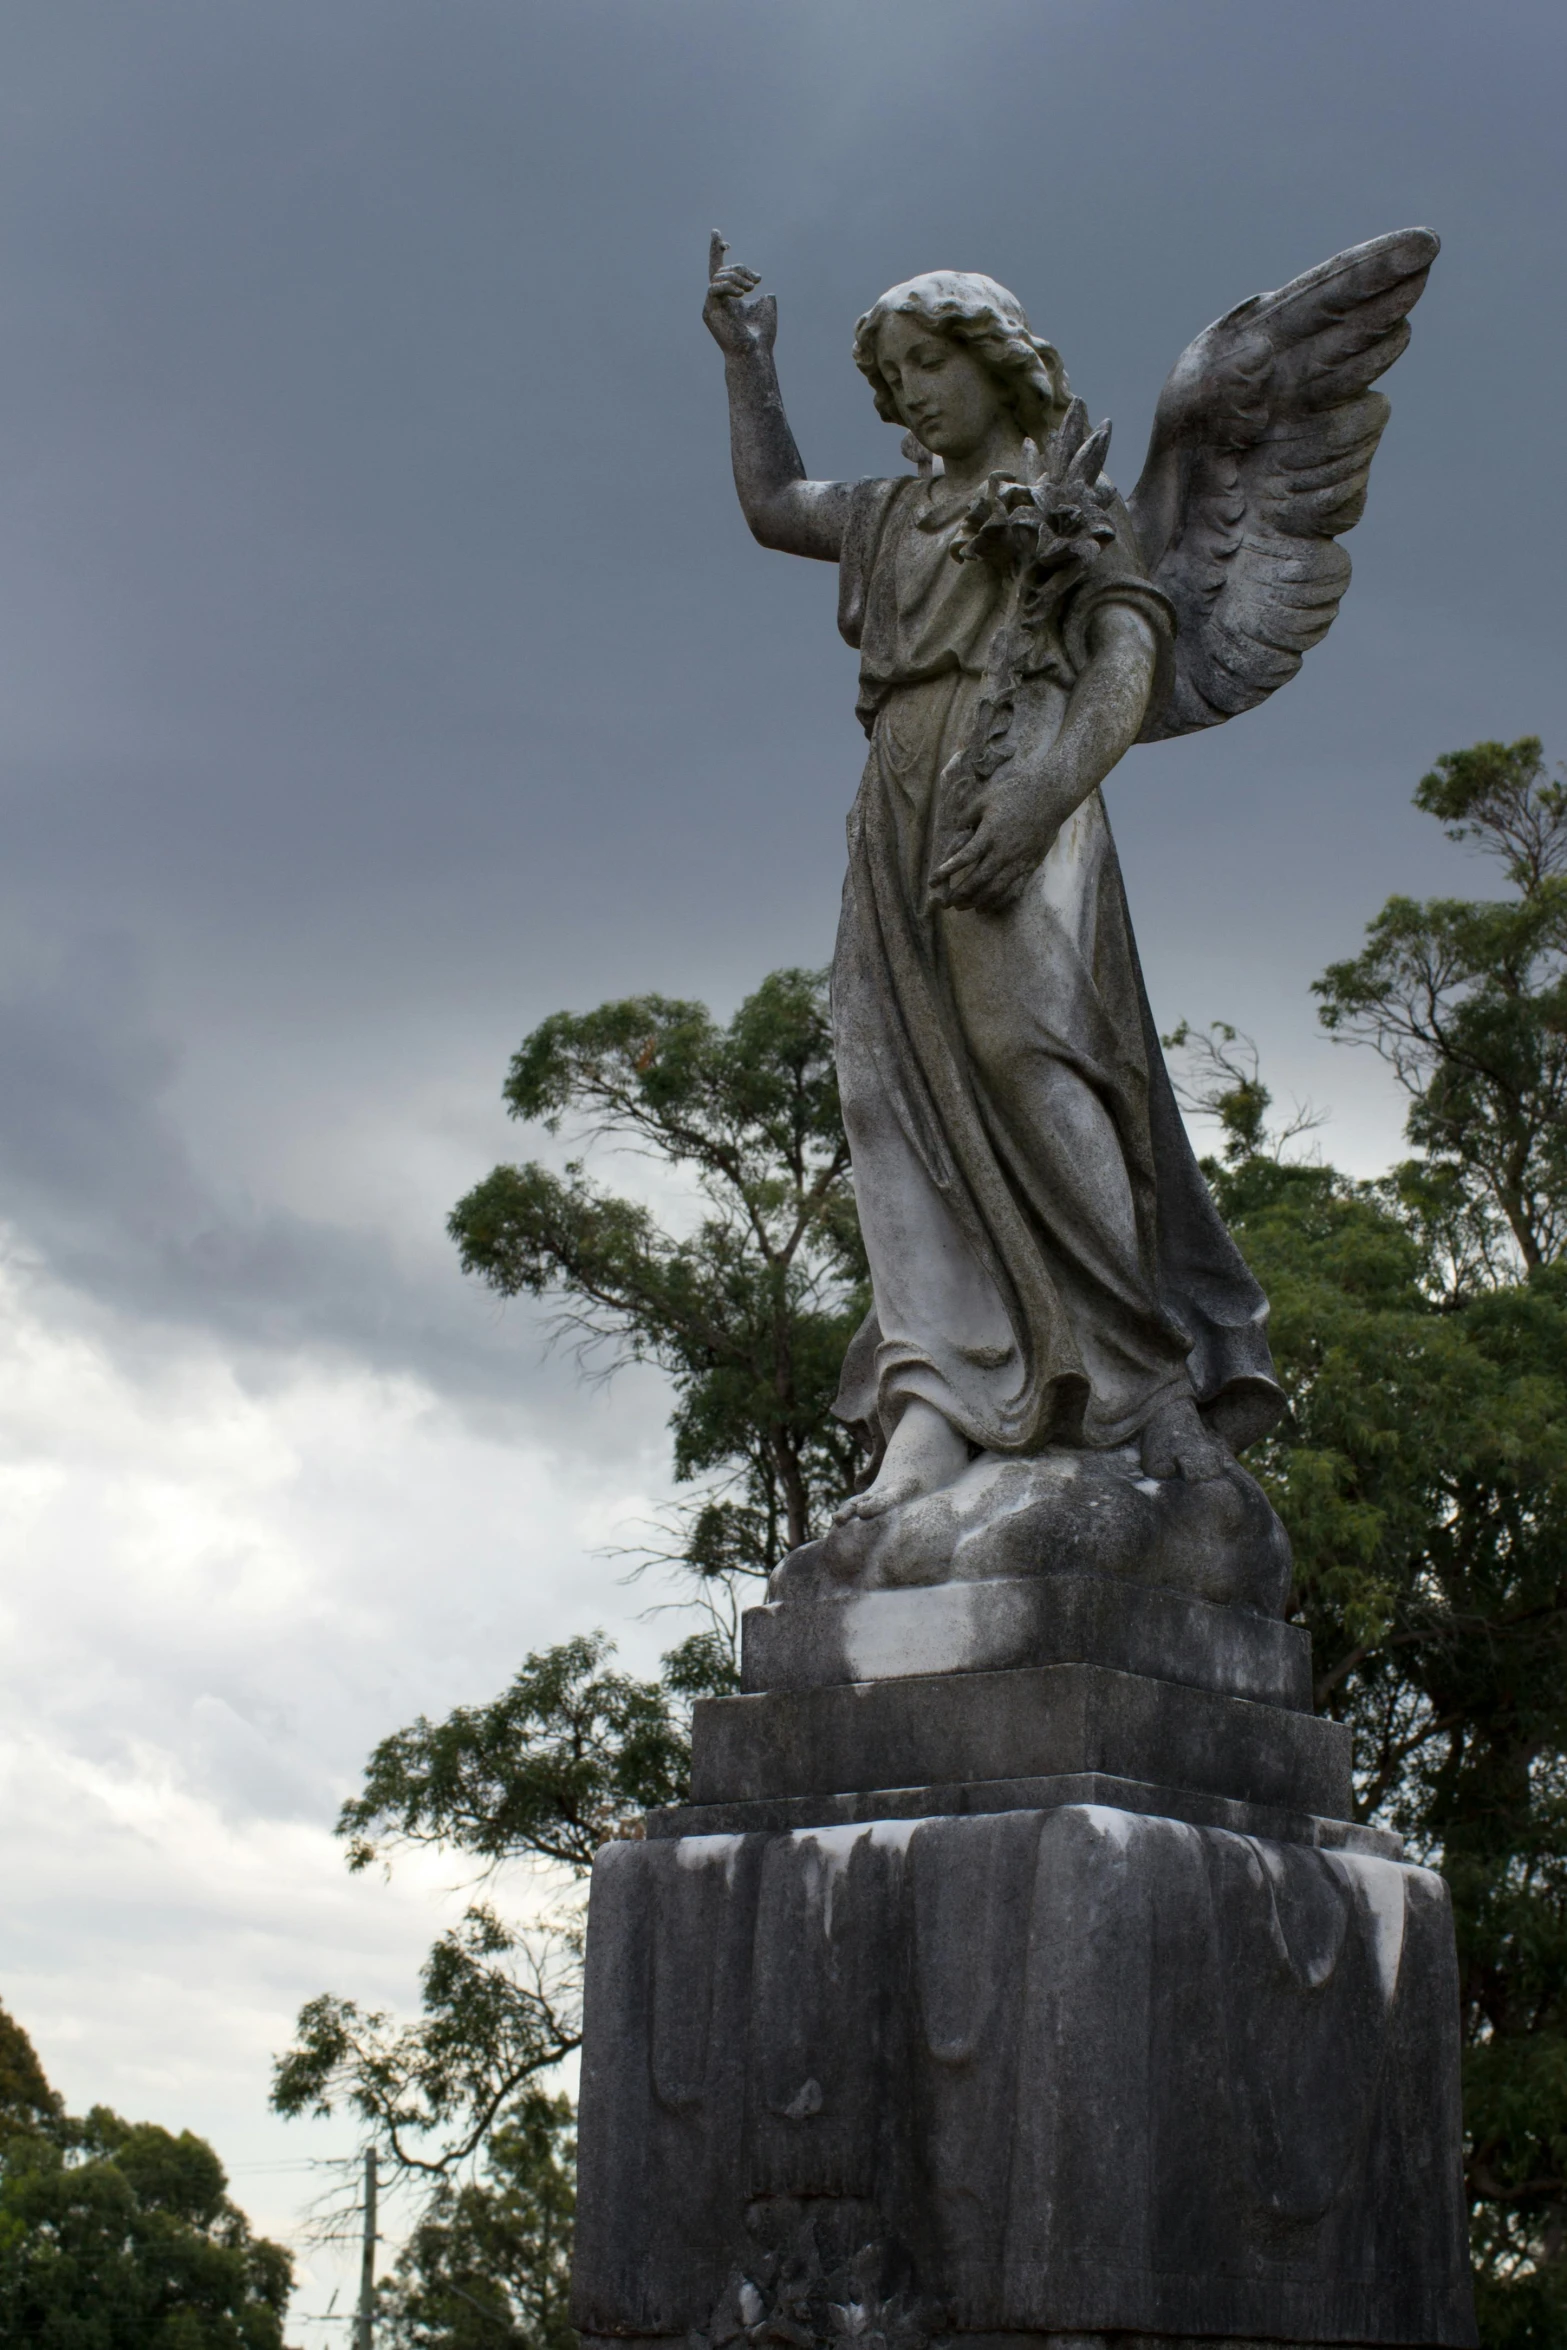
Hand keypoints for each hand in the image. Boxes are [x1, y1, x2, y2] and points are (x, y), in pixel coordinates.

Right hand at [702, 230, 776, 358]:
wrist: (754, 352)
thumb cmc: (760, 335)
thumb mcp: (766, 307)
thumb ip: (763, 294)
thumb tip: (766, 290)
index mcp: (728, 297)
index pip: (718, 268)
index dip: (715, 249)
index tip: (718, 233)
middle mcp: (716, 299)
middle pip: (722, 270)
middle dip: (740, 269)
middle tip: (756, 281)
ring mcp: (711, 306)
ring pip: (718, 277)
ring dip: (737, 278)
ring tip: (751, 288)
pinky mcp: (709, 311)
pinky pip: (714, 288)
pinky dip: (728, 286)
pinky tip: (742, 293)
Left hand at [930, 777, 1063, 912]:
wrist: (1049, 797)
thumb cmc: (1014, 794)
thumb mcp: (984, 799)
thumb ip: (967, 817)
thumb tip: (955, 831)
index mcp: (989, 834)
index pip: (963, 859)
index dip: (946, 872)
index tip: (932, 881)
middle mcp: (1003, 852)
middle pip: (978, 880)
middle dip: (960, 894)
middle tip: (946, 903)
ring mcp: (1018, 861)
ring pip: (995, 890)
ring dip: (977, 902)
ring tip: (963, 908)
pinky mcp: (1030, 866)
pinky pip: (1014, 890)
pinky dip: (999, 902)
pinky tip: (986, 907)